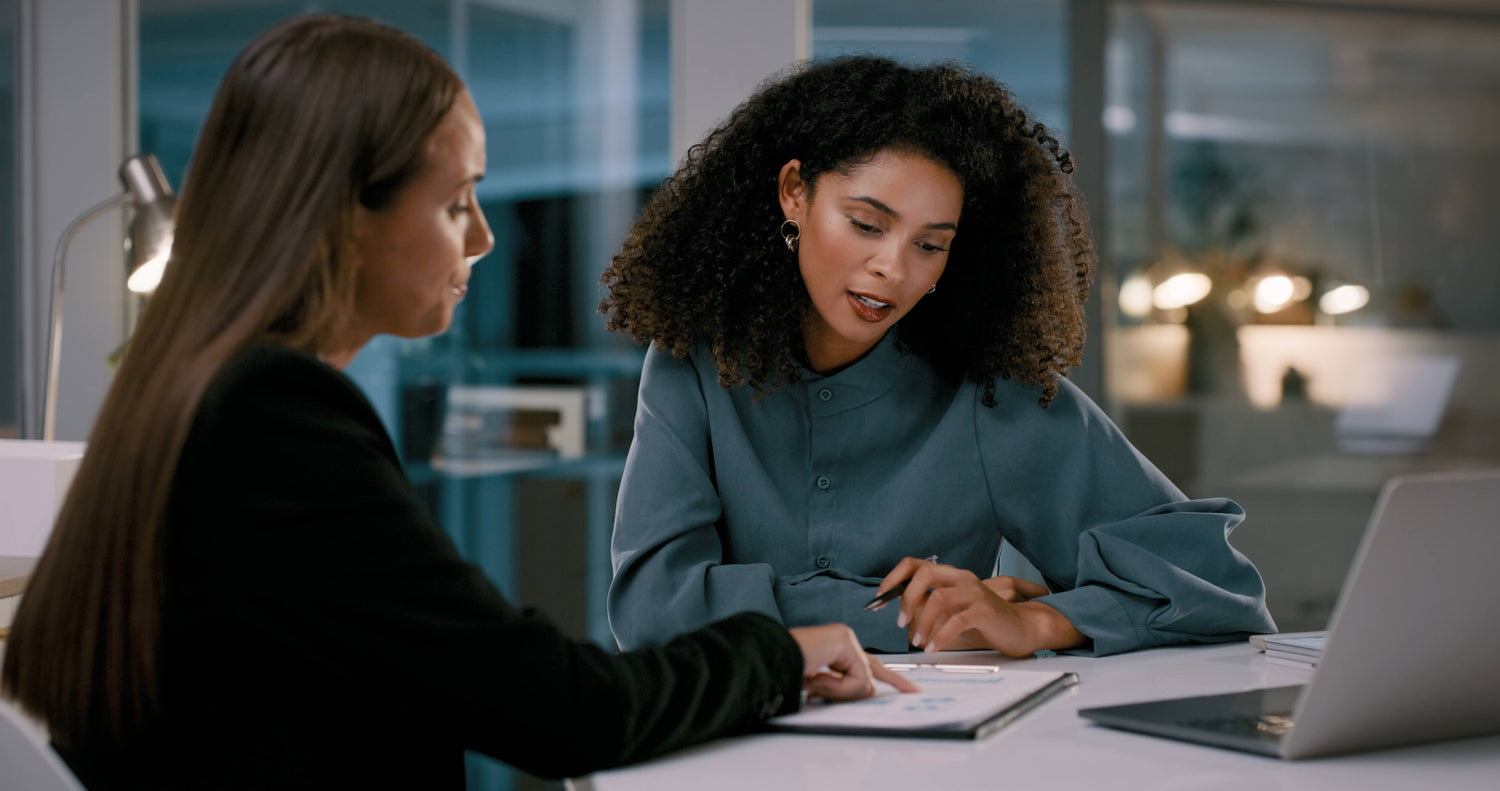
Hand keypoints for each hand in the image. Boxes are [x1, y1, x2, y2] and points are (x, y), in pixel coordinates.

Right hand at [788, 624, 919, 700]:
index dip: (892, 679)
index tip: (912, 689)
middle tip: (886, 690)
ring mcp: (844, 638)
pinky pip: (858, 679)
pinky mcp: (844, 641)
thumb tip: (868, 690)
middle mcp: (843, 639)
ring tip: (812, 685)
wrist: (765, 662)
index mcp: (835, 649)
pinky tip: (814, 680)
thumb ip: (843, 688)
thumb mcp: (819, 687)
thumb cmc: (784, 674)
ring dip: (838, 693)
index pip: (869, 666)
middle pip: (872, 672)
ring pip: (864, 681)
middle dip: (878, 686)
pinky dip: (837, 688)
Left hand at [874, 557, 1085, 657]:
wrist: (1021, 629)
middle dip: (906, 597)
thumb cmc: (986, 621)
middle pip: (925, 573)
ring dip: (922, 622)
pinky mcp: (984, 611)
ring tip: (918, 641)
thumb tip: (901, 611)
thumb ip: (932, 606)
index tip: (880, 598)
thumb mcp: (954, 610)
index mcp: (952, 575)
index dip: (894, 578)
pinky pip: (955, 621)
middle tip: (901, 622)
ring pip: (938, 598)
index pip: (915, 564)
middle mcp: (962, 578)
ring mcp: (975, 593)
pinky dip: (939, 637)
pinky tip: (933, 648)